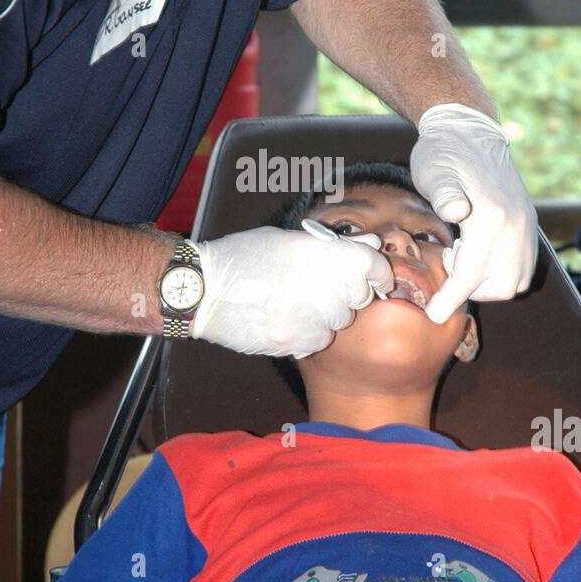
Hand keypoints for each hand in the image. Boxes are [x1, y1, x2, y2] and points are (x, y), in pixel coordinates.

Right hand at [189, 225, 394, 357]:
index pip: (371, 265)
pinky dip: (311, 333)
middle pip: (359, 296)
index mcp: (316, 252)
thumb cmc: (242, 258)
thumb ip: (330, 246)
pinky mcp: (294, 340)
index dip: (378, 272)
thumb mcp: (286, 240)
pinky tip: (289, 320)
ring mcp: (306, 316)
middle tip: (325, 289)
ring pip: (340, 322)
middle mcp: (317, 284)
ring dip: (329, 315)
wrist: (202, 290)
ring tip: (299, 303)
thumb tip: (369, 243)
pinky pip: (320, 340)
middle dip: (349, 294)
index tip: (377, 277)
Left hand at [410, 102, 537, 323]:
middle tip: (451, 262)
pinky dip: (504, 273)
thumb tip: (455, 211)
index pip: (473, 272)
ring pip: (517, 281)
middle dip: (473, 289)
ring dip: (490, 282)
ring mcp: (526, 224)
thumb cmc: (444, 153)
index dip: (452, 297)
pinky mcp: (529, 224)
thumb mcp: (434, 170)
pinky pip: (525, 267)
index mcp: (491, 214)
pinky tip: (481, 253)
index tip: (435, 315)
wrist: (470, 130)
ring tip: (466, 255)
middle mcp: (516, 224)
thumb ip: (444, 193)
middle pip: (501, 285)